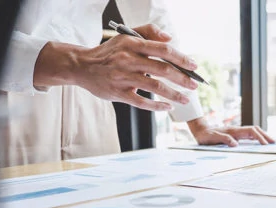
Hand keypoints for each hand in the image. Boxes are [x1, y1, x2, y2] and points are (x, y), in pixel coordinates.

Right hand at [36, 24, 199, 110]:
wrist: (82, 66)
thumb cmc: (109, 52)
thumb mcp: (126, 36)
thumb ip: (148, 32)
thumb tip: (170, 39)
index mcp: (132, 44)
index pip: (163, 50)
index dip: (181, 58)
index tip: (194, 66)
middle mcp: (128, 60)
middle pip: (162, 69)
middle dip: (182, 78)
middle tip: (194, 84)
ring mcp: (123, 77)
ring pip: (155, 87)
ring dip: (174, 94)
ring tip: (186, 99)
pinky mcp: (118, 93)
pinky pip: (142, 102)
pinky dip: (157, 106)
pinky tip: (168, 106)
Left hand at [187, 118, 274, 146]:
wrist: (200, 130)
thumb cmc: (205, 135)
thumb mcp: (212, 138)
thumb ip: (224, 139)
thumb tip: (236, 144)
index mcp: (233, 131)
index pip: (251, 132)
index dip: (259, 138)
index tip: (265, 145)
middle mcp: (237, 130)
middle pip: (255, 130)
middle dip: (265, 135)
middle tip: (274, 142)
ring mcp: (236, 132)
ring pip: (253, 131)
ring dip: (262, 136)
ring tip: (270, 142)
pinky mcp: (235, 135)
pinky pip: (248, 135)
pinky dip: (256, 137)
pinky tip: (259, 142)